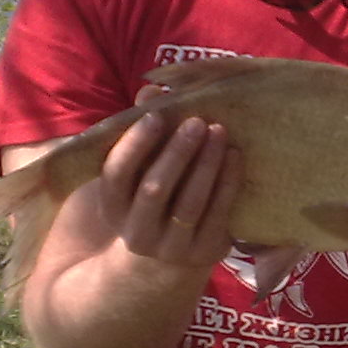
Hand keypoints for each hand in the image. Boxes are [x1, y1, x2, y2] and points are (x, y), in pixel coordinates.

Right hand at [94, 111, 241, 275]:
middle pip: (155, 190)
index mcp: (113, 207)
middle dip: (177, 153)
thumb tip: (152, 91)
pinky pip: (218, 214)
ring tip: (219, 132)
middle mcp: (137, 232)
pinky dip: (227, 182)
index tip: (156, 115)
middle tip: (197, 121)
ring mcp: (171, 247)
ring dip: (206, 164)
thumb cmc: (151, 197)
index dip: (135, 144)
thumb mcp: (139, 172)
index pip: (117, 174)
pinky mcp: (204, 253)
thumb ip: (143, 132)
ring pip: (190, 203)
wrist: (168, 256)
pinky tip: (235, 155)